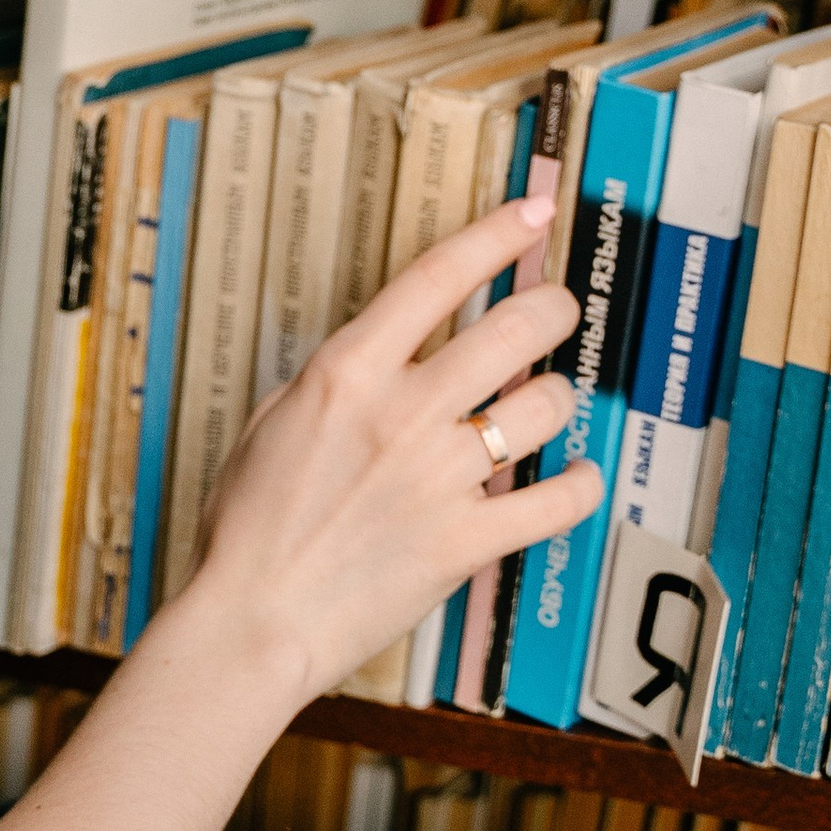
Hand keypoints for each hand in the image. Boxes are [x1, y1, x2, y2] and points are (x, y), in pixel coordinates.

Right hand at [179, 194, 601, 712]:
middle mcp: (402, 413)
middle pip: (514, 329)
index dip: (497, 234)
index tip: (534, 212)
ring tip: (548, 401)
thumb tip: (385, 349)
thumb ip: (336, 379)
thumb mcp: (274, 420)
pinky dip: (581, 484)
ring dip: (559, 395)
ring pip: (544, 405)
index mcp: (348, 371)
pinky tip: (577, 475)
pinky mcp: (466, 541)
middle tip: (558, 309)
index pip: (439, 276)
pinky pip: (558, 501)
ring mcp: (440, 477)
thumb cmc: (250, 524)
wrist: (253, 617)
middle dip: (553, 307)